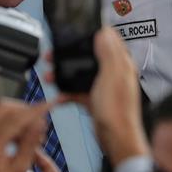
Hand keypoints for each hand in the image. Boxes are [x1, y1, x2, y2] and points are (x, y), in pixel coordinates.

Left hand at [0, 99, 47, 171]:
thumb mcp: (19, 171)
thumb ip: (29, 145)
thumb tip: (41, 122)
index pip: (16, 118)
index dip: (35, 110)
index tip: (51, 104)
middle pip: (7, 108)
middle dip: (27, 110)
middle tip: (42, 122)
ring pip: (2, 111)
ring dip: (21, 115)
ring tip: (35, 133)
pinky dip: (14, 122)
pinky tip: (23, 136)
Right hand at [56, 28, 148, 166]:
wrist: (116, 140)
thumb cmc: (118, 112)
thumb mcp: (111, 76)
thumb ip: (108, 54)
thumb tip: (104, 32)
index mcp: (121, 64)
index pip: (108, 39)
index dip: (93, 33)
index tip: (76, 31)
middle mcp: (113, 73)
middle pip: (90, 56)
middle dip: (72, 54)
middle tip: (55, 53)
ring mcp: (103, 87)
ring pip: (81, 73)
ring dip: (65, 72)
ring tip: (50, 73)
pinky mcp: (95, 100)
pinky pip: (77, 92)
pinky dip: (67, 92)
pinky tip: (59, 95)